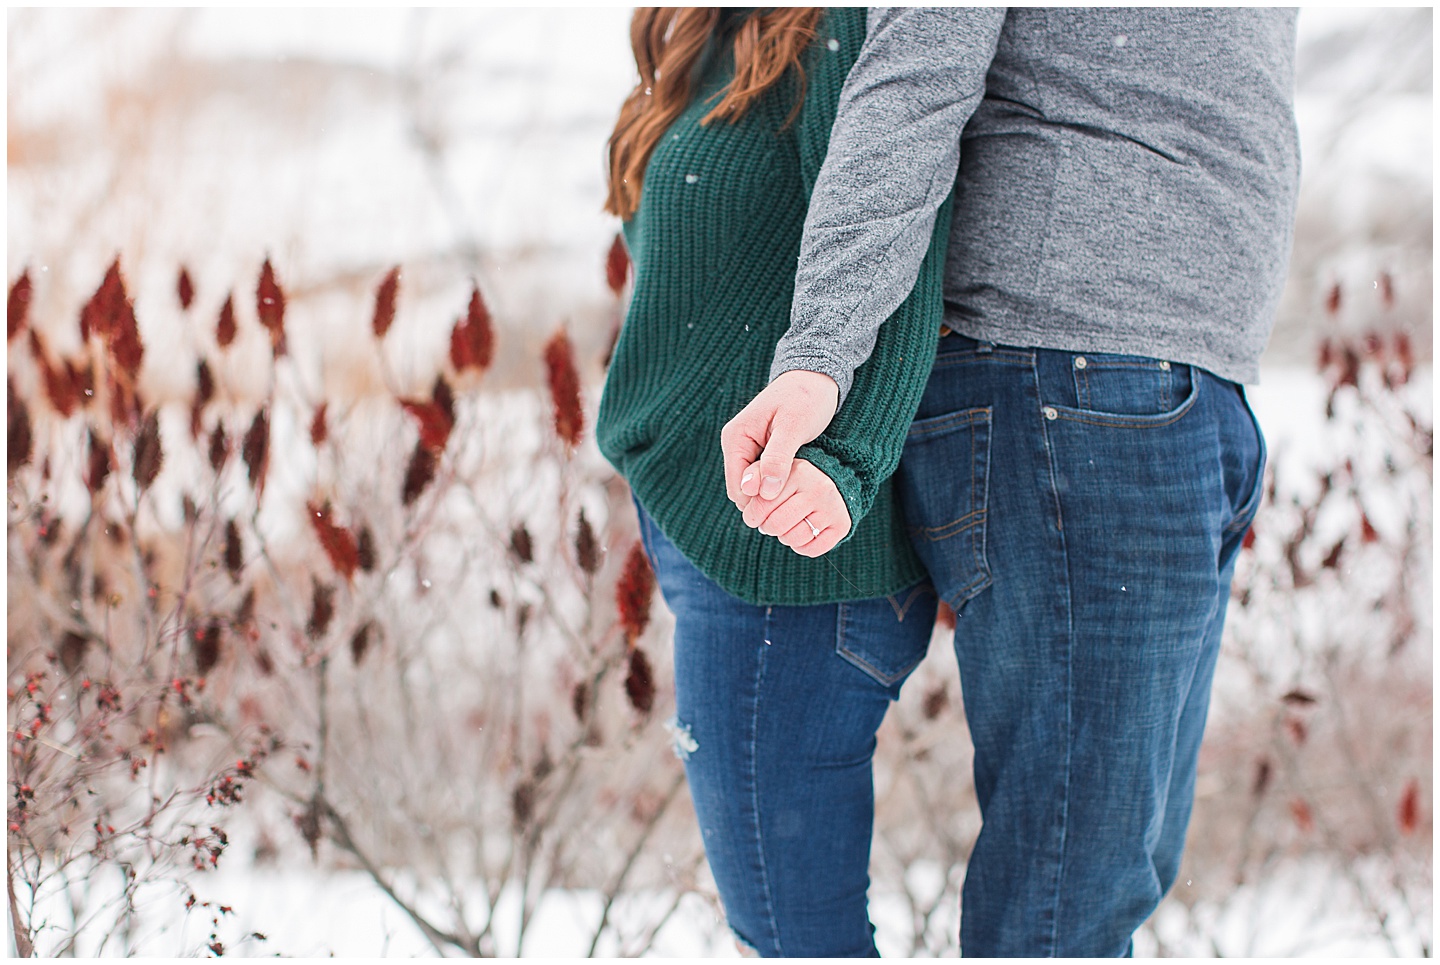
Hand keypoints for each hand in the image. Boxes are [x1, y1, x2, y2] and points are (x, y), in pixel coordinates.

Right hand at [720, 369, 838, 509]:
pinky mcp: (761, 451)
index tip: (790, 501)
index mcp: (736, 438)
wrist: (816, 378)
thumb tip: (763, 492)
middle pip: (745, 492)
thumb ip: (777, 459)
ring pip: (755, 488)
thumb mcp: (794, 426)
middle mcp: (736, 445)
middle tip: (798, 493)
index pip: (739, 489)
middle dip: (768, 499)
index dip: (761, 502)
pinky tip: (798, 479)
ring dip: (775, 492)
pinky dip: (780, 483)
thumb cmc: (807, 397)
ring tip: (800, 484)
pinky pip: (765, 478)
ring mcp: (747, 449)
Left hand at [741, 458, 850, 556]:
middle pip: (777, 524)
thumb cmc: (794, 479)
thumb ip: (755, 475)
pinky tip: (800, 534)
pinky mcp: (842, 525)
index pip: (763, 504)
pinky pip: (812, 550)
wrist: (832, 482)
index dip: (752, 515)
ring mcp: (832, 508)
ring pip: (794, 539)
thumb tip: (745, 489)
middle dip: (767, 527)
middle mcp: (819, 488)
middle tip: (768, 523)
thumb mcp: (774, 470)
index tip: (753, 516)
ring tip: (784, 527)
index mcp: (799, 471)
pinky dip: (801, 547)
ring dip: (784, 537)